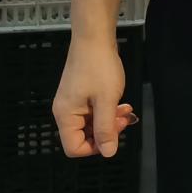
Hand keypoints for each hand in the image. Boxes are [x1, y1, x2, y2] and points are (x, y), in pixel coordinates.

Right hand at [52, 40, 136, 158]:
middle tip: (124, 119)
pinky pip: (93, 112)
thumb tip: (108, 153)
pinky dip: (107, 111)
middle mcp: (65, 112)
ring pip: (91, 124)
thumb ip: (106, 128)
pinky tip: (122, 104)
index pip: (73, 148)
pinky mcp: (81, 95)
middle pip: (83, 137)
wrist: (94, 39)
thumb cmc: (100, 68)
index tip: (113, 135)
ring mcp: (73, 103)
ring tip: (126, 110)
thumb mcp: (107, 101)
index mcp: (66, 116)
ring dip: (110, 121)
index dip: (95, 148)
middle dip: (106, 132)